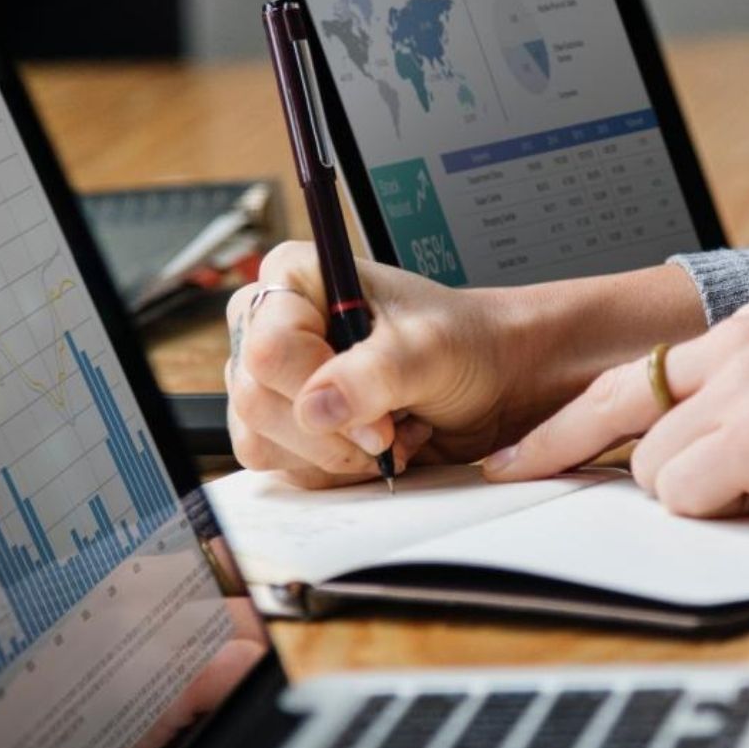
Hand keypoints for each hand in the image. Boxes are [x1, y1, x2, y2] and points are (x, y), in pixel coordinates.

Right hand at [224, 242, 704, 487]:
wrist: (492, 382)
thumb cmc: (465, 345)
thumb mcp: (430, 349)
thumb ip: (375, 374)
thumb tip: (317, 407)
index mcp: (295, 278)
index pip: (269, 348)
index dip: (317, 390)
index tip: (378, 414)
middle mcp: (272, 325)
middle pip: (256, 400)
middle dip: (330, 432)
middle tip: (389, 431)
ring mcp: (274, 380)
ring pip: (261, 439)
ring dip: (333, 454)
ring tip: (389, 431)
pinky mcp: (285, 425)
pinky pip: (280, 465)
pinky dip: (332, 469)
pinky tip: (373, 448)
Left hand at [483, 301, 748, 516]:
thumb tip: (706, 459)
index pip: (637, 373)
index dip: (571, 416)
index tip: (525, 445)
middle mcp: (738, 343)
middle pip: (619, 410)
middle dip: (562, 449)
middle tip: (511, 475)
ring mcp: (747, 384)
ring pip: (655, 465)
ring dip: (694, 494)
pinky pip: (688, 493)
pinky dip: (718, 510)